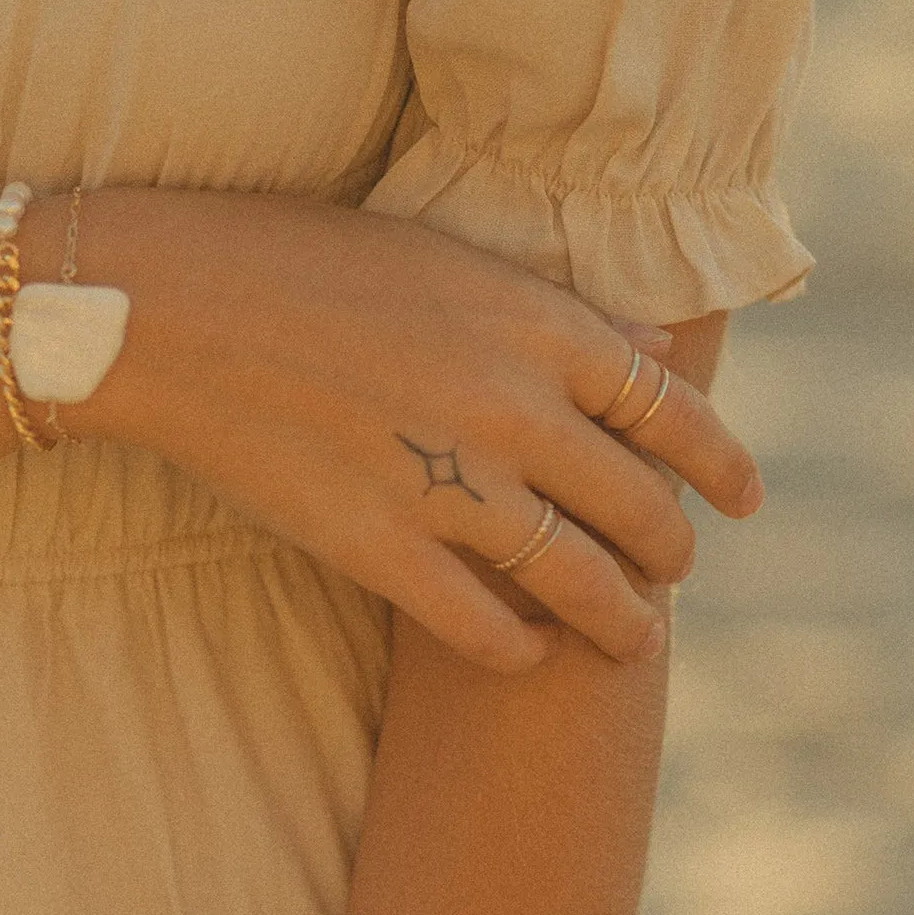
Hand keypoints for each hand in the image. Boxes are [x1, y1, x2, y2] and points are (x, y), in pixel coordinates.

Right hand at [76, 187, 761, 673]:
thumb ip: (555, 312)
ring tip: (634, 638)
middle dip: (672, 551)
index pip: (671, 409)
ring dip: (620, 619)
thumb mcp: (444, 260)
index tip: (745, 500)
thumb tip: (649, 341)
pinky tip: (529, 654)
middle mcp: (514, 408)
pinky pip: (482, 625)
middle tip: (674, 573)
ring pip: (577, 579)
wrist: (169, 308)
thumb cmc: (298, 263)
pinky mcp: (380, 549)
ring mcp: (449, 485)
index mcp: (537, 325)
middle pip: (638, 506)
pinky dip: (520, 649)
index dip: (722, 464)